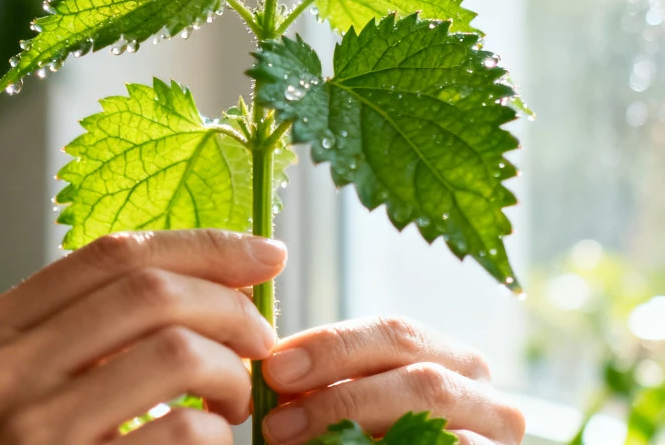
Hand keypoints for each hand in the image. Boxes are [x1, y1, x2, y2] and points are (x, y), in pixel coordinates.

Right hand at [0, 229, 286, 444]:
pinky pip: (180, 433)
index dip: (201, 246)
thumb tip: (181, 285)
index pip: (110, 255)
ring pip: (176, 352)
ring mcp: (32, 430)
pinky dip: (215, 433)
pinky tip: (209, 443)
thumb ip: (61, 338)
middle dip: (231, 307)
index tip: (262, 253)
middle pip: (151, 292)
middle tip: (260, 339)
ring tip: (233, 401)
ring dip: (231, 372)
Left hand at [260, 316, 525, 444]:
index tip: (273, 368)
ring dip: (358, 434)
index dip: (331, 347)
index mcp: (447, 357)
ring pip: (434, 425)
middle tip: (278, 423)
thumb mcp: (358, 406)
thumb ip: (327, 387)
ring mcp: (498, 436)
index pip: (392, 332)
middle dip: (340, 398)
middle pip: (418, 380)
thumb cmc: (379, 437)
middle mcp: (484, 391)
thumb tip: (269, 376)